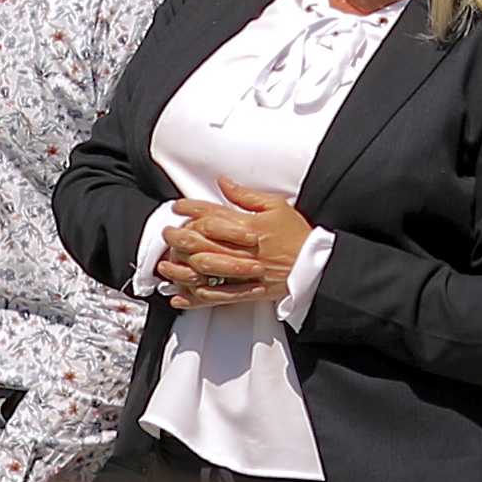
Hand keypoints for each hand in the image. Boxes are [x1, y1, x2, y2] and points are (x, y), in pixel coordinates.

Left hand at [153, 188, 313, 312]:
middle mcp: (246, 250)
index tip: (178, 207)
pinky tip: (181, 296)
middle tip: (167, 233)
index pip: (215, 215)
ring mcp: (246, 272)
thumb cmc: (297, 235)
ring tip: (166, 265)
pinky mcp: (248, 291)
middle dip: (181, 237)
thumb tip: (224, 183)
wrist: (315, 265)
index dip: (192, 209)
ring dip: (182, 268)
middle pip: (205, 242)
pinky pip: (219, 296)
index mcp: (251, 227)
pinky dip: (198, 297)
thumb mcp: (277, 206)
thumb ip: (246, 196)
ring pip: (208, 270)